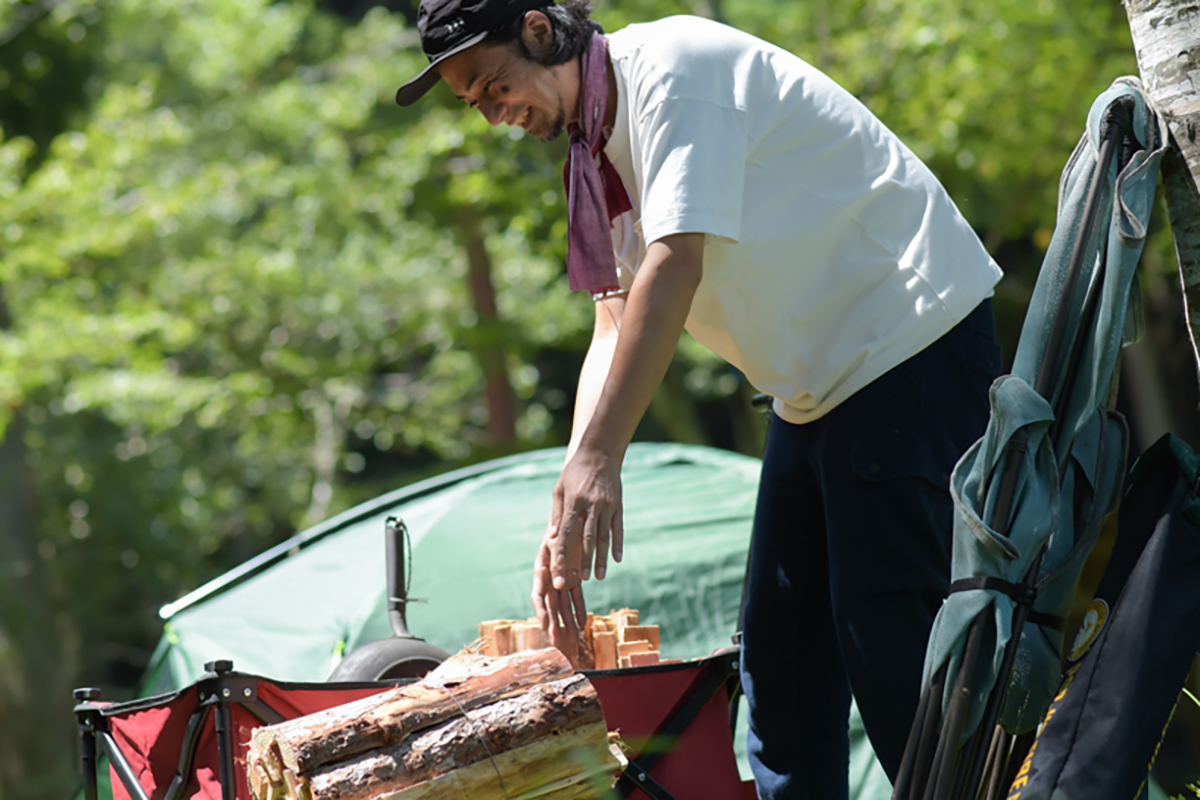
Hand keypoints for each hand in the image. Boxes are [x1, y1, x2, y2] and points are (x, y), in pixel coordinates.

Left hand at [531, 446, 624, 632]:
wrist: (599, 453)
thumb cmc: (574, 472)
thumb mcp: (559, 489)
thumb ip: (557, 513)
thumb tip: (552, 537)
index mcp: (573, 502)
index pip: (566, 532)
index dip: (562, 552)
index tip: (559, 570)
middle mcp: (590, 505)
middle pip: (586, 539)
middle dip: (584, 561)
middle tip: (581, 581)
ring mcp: (606, 505)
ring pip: (604, 537)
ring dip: (601, 558)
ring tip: (599, 577)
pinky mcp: (618, 505)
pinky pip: (618, 529)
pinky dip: (618, 545)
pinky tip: (617, 560)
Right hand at [531, 524, 583, 646]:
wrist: (574, 516)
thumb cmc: (563, 525)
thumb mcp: (558, 541)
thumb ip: (557, 561)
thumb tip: (558, 586)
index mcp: (541, 569)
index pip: (538, 595)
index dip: (541, 612)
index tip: (545, 627)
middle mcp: (550, 577)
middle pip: (551, 605)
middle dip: (554, 624)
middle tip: (557, 643)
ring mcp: (562, 578)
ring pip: (564, 605)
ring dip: (568, 622)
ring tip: (573, 639)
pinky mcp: (575, 578)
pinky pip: (577, 597)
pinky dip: (580, 610)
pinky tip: (583, 624)